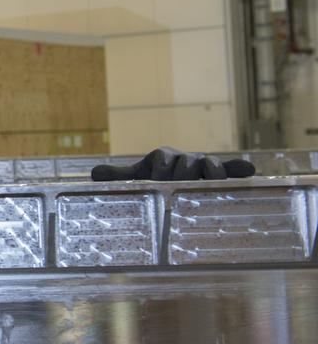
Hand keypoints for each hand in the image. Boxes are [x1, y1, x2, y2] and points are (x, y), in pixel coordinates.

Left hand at [91, 147, 254, 180]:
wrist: (174, 182)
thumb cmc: (153, 180)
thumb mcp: (137, 177)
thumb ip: (118, 177)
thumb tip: (92, 175)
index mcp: (163, 157)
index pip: (163, 157)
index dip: (162, 168)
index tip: (159, 180)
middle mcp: (184, 159)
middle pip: (187, 162)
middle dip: (186, 172)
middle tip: (184, 185)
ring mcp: (202, 166)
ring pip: (209, 165)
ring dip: (213, 172)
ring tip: (216, 181)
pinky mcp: (218, 174)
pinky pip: (230, 168)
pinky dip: (239, 168)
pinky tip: (251, 171)